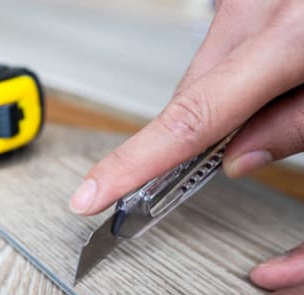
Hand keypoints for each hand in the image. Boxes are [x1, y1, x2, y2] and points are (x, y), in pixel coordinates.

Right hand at [70, 0, 303, 214]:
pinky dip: (244, 70)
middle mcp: (258, 7)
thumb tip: (241, 159)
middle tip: (258, 140)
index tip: (92, 194)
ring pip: (207, 73)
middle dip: (212, 132)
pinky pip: (224, 47)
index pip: (189, 120)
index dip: (133, 164)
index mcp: (293, 36)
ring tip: (290, 87)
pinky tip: (282, 64)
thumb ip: (300, 126)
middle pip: (193, 97)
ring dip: (234, 98)